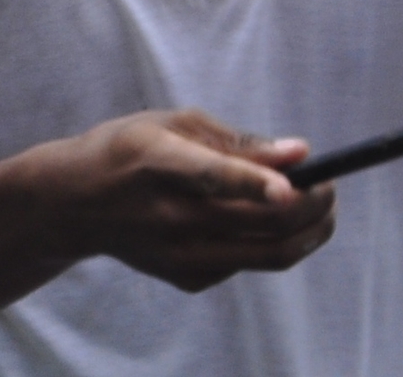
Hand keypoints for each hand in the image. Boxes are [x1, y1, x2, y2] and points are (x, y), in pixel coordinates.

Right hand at [51, 110, 333, 292]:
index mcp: (156, 162)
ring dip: (310, 233)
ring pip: (270, 253)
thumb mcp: (170, 125)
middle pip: (260, 222)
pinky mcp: (188, 278)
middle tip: (329, 185)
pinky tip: (261, 222)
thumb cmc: (127, 150)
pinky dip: (270, 242)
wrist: (74, 204)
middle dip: (312, 204)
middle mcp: (167, 215)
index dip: (253, 184)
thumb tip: (301, 154)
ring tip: (322, 210)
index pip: (211, 177)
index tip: (292, 189)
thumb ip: (237, 141)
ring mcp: (179, 254)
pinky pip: (249, 263)